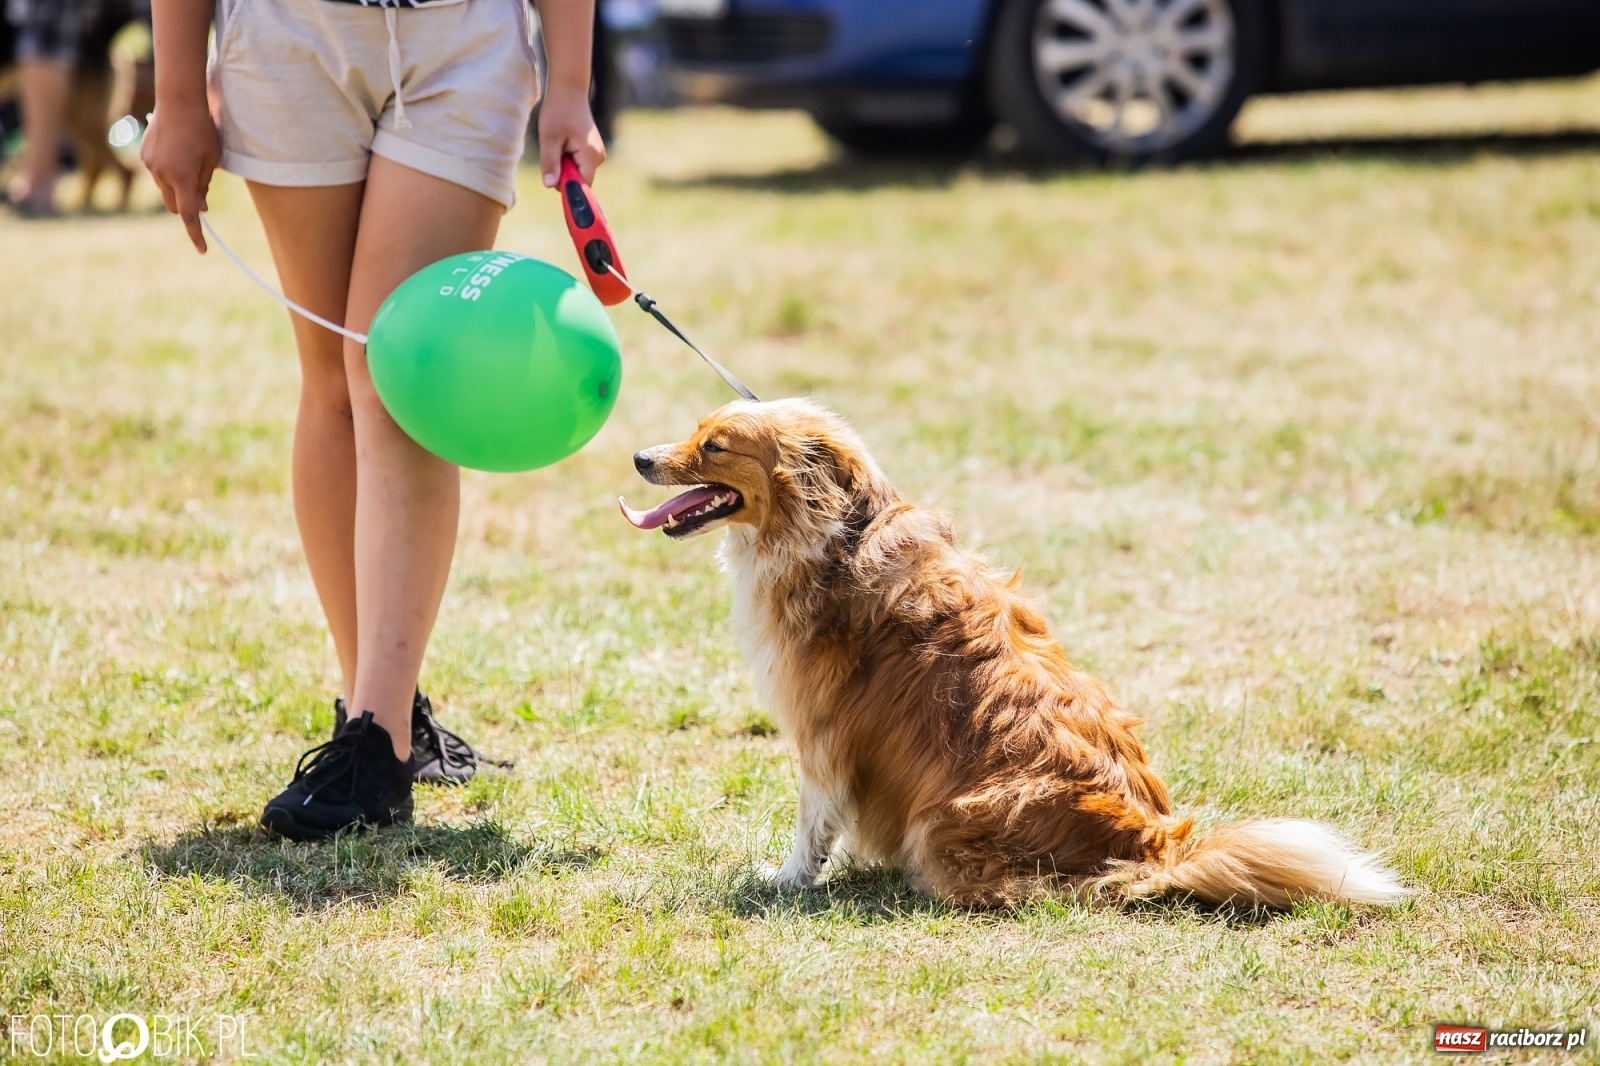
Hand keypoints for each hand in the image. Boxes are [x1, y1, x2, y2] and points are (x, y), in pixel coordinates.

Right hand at [141, 100, 219, 252]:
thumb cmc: (202, 129)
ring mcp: (150, 164)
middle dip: (186, 207)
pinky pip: (159, 174)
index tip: (202, 249)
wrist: (178, 100)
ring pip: (166, 190)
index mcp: (182, 177)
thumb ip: (203, 186)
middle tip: (201, 194)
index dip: (195, 234)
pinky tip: (178, 152)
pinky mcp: (145, 155)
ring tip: (190, 162)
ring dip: (178, 188)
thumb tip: (200, 208)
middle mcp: (162, 173)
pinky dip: (169, 174)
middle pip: (174, 206)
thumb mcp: (211, 160)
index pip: (188, 215)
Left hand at [538, 85, 605, 187]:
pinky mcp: (592, 151)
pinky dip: (567, 159)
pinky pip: (578, 164)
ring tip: (558, 143)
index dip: (567, 186)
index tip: (553, 175)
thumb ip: (550, 163)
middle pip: (579, 180)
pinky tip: (563, 142)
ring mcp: (597, 154)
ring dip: (564, 165)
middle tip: (553, 151)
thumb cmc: (558, 111)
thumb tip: (550, 186)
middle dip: (563, 172)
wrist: (569, 90)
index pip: (582, 185)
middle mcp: (598, 157)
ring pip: (577, 172)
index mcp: (591, 156)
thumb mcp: (549, 138)